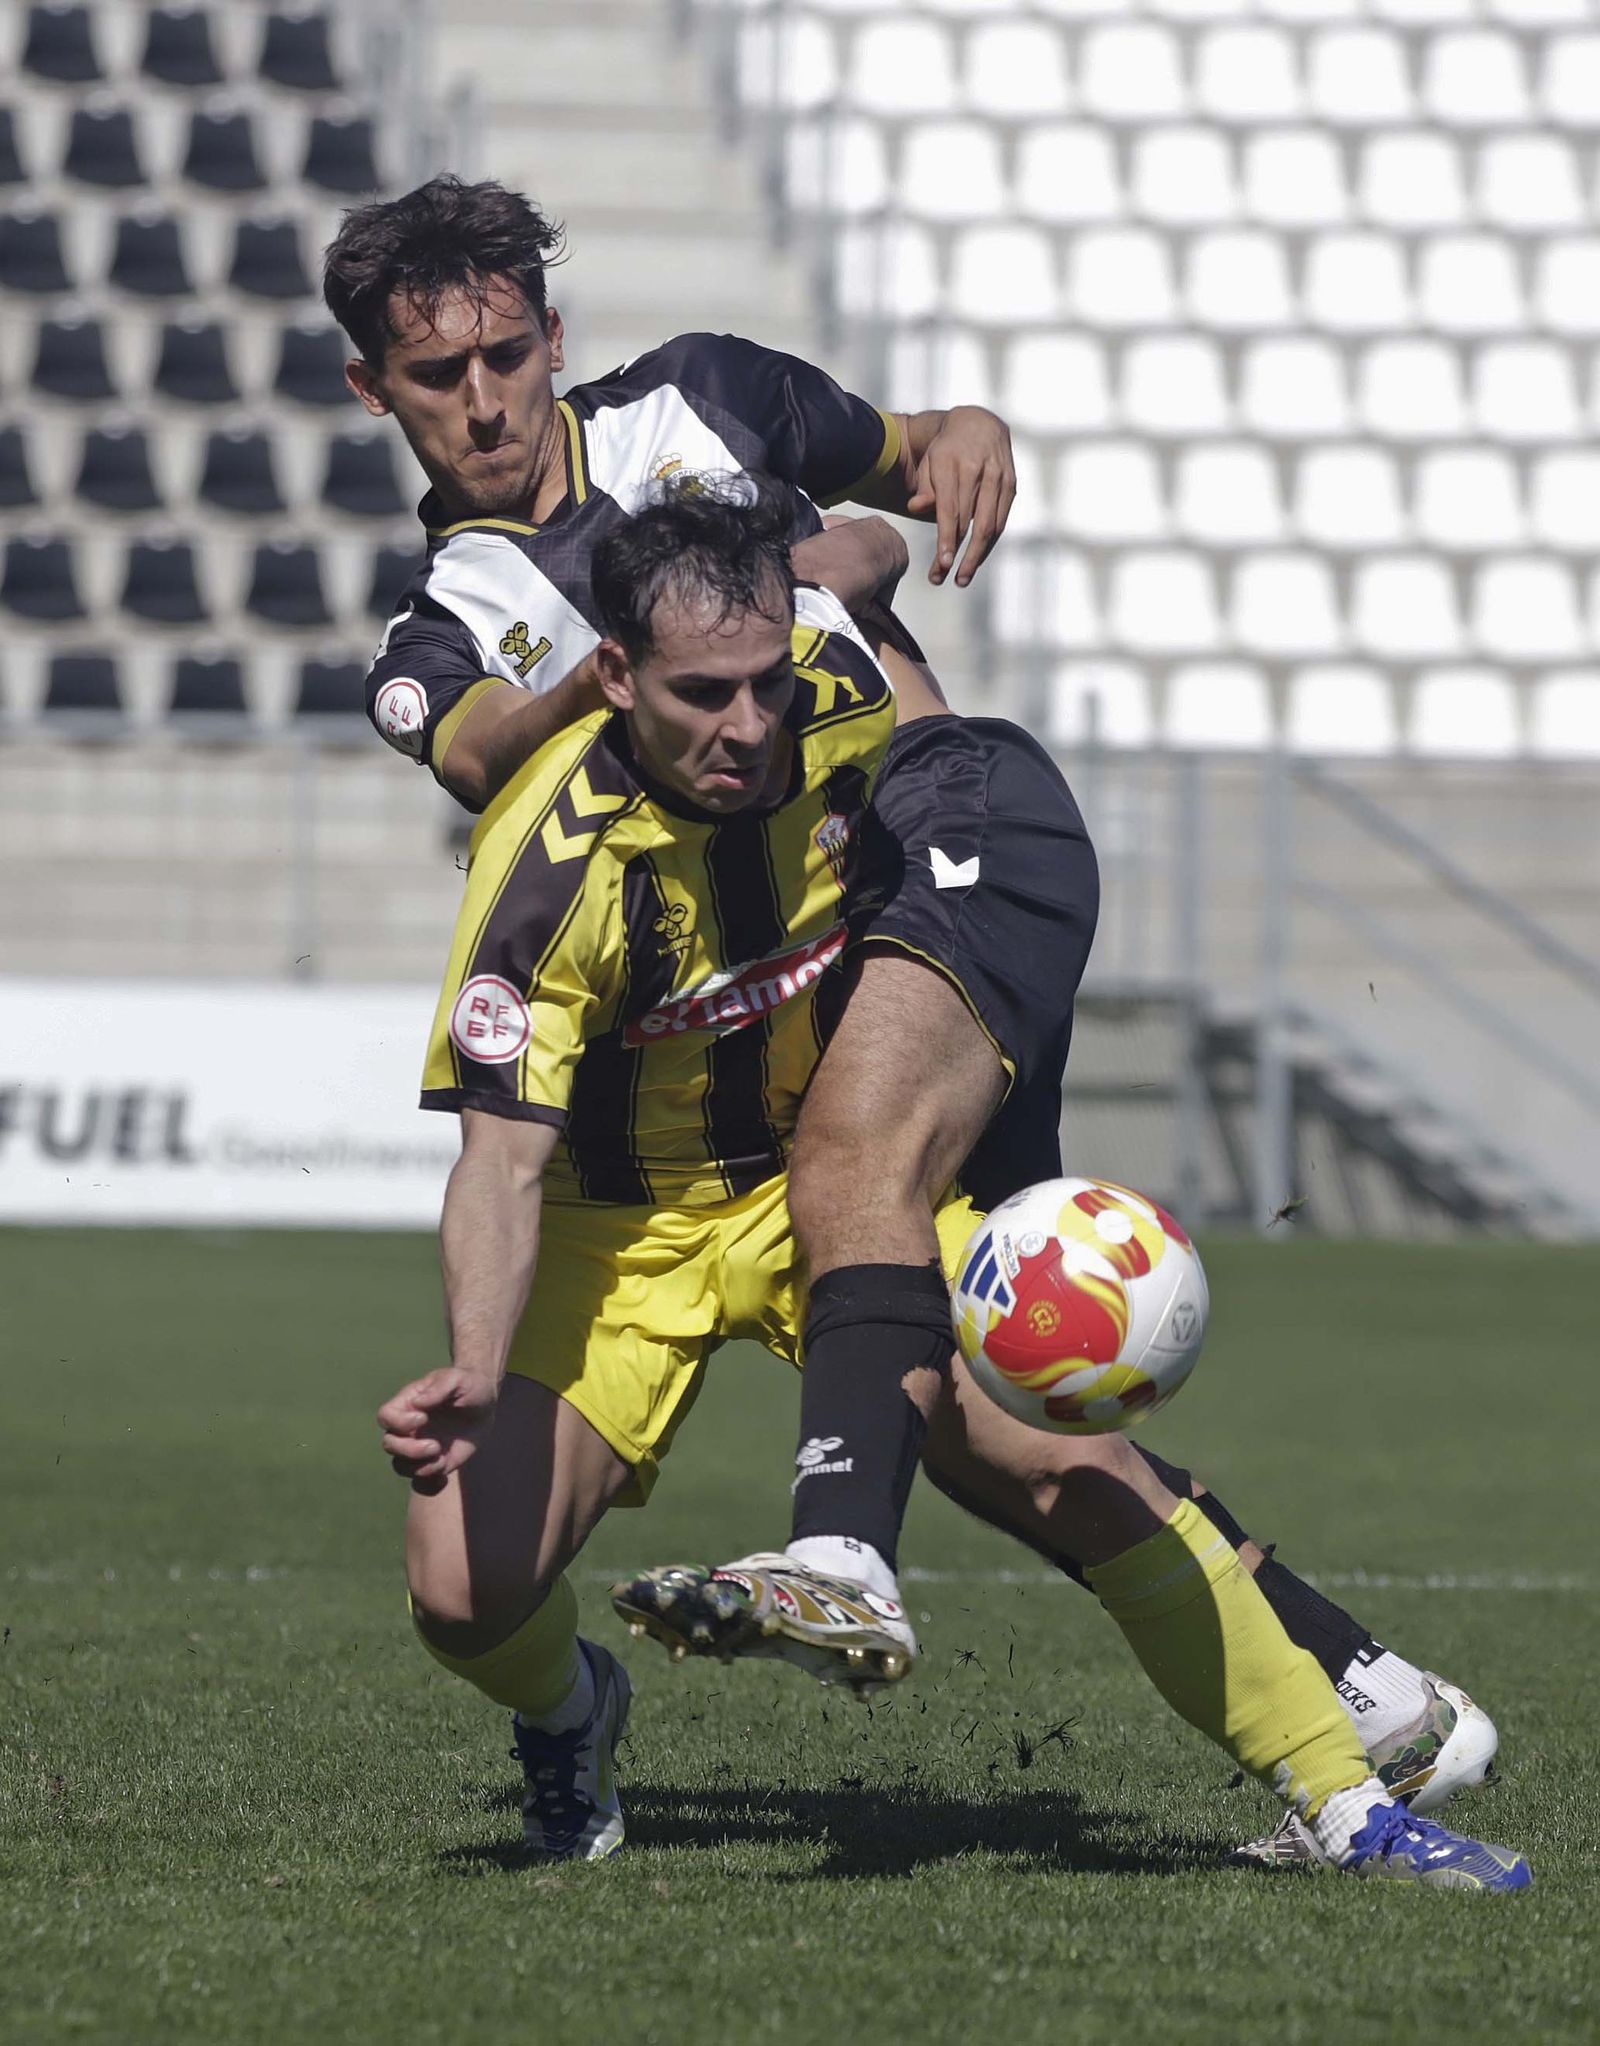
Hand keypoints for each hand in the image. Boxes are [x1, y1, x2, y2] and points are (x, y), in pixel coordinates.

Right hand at [377, 1366, 497, 1487]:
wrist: (484, 1403)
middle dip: (409, 1450)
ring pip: (401, 1465)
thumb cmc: (468, 1384)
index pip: (386, 1416)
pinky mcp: (434, 1462)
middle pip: (390, 1444)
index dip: (398, 1422)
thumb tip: (418, 1404)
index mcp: (408, 1404)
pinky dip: (428, 1486)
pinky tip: (443, 1479)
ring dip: (419, 1467)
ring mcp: (419, 1446)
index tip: (424, 1418)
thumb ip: (438, 1388)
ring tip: (442, 1459)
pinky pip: (420, 1482)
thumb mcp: (458, 1379)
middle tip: (435, 1446)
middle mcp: (408, 1428)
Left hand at [905, 407, 1016, 587]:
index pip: (950, 508)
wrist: (979, 423)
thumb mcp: (930, 464)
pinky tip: (976, 559)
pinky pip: (1001, 521)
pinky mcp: (1011, 485)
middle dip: (957, 554)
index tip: (943, 563)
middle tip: (942, 578)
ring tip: (961, 578)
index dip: (946, 538)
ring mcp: (999, 476)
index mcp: (952, 461)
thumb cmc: (946, 451)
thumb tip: (916, 507)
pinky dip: (989, 544)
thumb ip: (924, 487)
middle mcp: (979, 468)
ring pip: (990, 525)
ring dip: (976, 556)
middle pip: (969, 522)